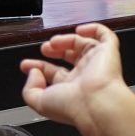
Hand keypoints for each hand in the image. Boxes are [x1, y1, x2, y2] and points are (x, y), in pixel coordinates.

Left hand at [19, 22, 134, 129]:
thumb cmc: (72, 106)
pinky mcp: (108, 52)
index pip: (54, 73)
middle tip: (44, 48)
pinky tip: (80, 30)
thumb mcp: (39, 102)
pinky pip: (105, 35)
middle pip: (69, 56)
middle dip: (54, 49)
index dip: (39, 66)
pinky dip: (93, 29)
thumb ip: (29, 89)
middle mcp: (85, 75)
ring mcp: (96, 62)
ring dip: (67, 38)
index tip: (26, 65)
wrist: (95, 104)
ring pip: (83, 44)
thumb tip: (34, 72)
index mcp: (70, 88)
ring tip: (54, 41)